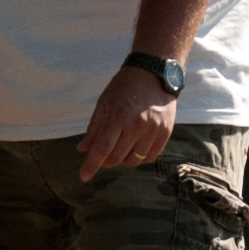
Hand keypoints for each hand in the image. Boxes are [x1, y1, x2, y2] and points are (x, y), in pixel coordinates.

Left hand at [79, 58, 178, 177]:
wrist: (155, 73)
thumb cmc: (125, 86)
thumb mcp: (105, 102)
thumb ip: (94, 128)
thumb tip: (83, 149)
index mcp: (118, 116)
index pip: (102, 148)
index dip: (92, 164)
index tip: (84, 176)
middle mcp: (137, 125)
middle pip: (117, 158)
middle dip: (106, 161)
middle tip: (102, 155)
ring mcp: (153, 130)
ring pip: (134, 161)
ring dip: (123, 160)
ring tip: (120, 147)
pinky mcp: (165, 133)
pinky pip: (150, 157)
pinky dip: (139, 158)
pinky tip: (134, 147)